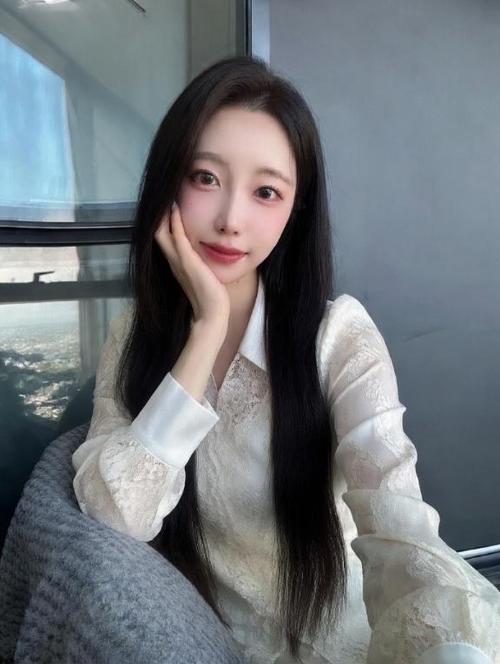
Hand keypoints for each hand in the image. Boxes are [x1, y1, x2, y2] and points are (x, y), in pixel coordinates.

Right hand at [154, 202, 229, 332]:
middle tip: (163, 196)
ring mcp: (178, 262)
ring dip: (163, 214)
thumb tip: (205, 255)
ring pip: (163, 233)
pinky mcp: (187, 262)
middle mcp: (173, 261)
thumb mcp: (203, 275)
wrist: (212, 314)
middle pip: (158, 233)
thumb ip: (200, 264)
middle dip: (159, 215)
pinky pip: (177, 238)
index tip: (167, 204)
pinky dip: (175, 223)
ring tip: (166, 196)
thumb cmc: (210, 298)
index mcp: (177, 264)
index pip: (164, 239)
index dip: (162, 222)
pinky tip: (175, 209)